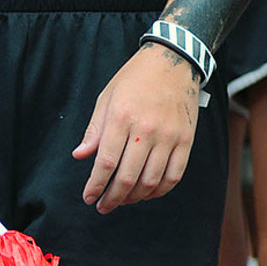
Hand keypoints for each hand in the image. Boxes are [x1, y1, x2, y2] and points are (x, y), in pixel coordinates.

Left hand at [72, 44, 199, 213]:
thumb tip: (80, 155)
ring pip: (150, 182)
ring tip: (123, 199)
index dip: (95, 185)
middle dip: (112, 198)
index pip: (106, 162)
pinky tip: (148, 192)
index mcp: (121, 116)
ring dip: (134, 198)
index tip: (89, 197)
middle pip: (127, 177)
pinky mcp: (186, 140)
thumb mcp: (108, 96)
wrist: (173, 60)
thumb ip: (95, 129)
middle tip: (103, 205)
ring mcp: (168, 136)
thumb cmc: (135, 78)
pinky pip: (173, 176)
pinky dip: (160, 191)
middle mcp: (145, 128)